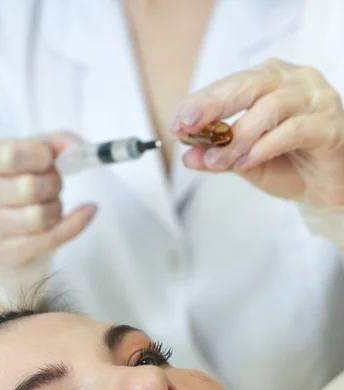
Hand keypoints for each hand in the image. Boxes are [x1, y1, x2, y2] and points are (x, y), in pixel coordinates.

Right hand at [0, 132, 96, 267]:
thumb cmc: (12, 183)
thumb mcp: (25, 154)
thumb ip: (53, 143)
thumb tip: (78, 149)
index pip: (9, 155)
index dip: (39, 155)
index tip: (48, 158)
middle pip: (28, 188)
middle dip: (52, 183)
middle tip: (53, 183)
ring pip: (38, 217)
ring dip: (57, 206)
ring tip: (53, 202)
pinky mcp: (3, 253)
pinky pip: (49, 240)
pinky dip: (75, 224)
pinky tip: (86, 212)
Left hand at [172, 59, 343, 206]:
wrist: (324, 191)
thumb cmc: (287, 166)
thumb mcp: (243, 162)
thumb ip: (218, 156)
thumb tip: (188, 155)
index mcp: (270, 81)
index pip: (230, 84)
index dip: (201, 102)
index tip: (178, 123)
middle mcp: (294, 81)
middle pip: (250, 84)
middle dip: (214, 105)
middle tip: (189, 127)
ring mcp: (316, 99)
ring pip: (270, 107)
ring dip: (238, 136)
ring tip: (220, 160)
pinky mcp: (329, 125)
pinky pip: (293, 129)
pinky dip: (265, 146)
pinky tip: (247, 162)